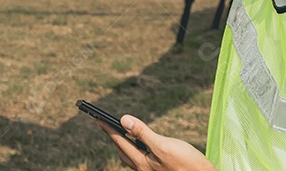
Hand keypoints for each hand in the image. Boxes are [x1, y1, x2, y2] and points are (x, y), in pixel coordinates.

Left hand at [98, 115, 216, 170]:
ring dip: (124, 144)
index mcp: (142, 163)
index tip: (98, 118)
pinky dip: (137, 149)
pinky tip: (143, 145)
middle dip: (114, 137)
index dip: (109, 129)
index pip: (120, 141)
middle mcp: (144, 169)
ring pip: (131, 157)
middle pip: (123, 151)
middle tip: (105, 125)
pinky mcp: (160, 170)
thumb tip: (124, 119)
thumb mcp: (164, 145)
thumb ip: (143, 133)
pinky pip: (141, 159)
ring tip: (120, 134)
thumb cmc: (187, 164)